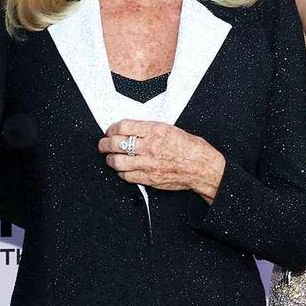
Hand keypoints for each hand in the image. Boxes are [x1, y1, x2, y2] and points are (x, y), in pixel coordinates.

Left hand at [97, 120, 225, 203]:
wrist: (202, 167)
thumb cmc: (191, 147)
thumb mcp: (170, 128)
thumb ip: (150, 129)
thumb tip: (132, 130)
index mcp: (155, 130)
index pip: (124, 127)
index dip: (112, 128)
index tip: (110, 130)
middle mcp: (150, 146)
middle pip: (117, 144)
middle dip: (105, 144)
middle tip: (103, 144)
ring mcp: (148, 164)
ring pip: (118, 162)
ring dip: (110, 159)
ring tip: (109, 157)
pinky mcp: (150, 178)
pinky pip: (127, 176)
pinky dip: (121, 172)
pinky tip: (122, 169)